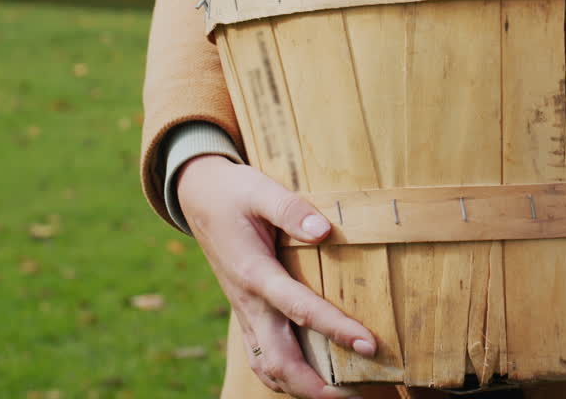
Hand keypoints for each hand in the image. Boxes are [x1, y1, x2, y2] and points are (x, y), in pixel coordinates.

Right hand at [178, 155, 375, 398]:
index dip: (334, 329)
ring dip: (300, 388)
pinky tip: (311, 383)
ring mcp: (245, 312)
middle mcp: (248, 302)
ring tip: (340, 397)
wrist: (197, 197)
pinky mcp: (247, 313)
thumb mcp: (259, 189)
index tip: (368, 344)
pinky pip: (262, 358)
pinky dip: (285, 378)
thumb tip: (323, 231)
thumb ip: (290, 209)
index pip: (299, 309)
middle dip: (316, 386)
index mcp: (253, 273)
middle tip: (357, 396)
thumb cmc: (233, 192)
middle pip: (278, 360)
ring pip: (267, 367)